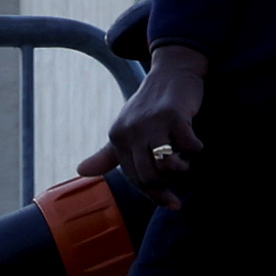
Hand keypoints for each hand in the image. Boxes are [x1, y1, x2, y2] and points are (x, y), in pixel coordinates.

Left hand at [85, 45, 211, 203]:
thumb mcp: (127, 129)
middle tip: (181, 177)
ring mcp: (152, 121)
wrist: (172, 72)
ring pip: (167, 166)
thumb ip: (107, 154)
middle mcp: (131, 129)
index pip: (134, 178)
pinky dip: (196, 148)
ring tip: (186, 158)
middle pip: (150, 177)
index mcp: (117, 136)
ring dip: (183, 168)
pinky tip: (195, 142)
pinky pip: (188, 146)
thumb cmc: (151, 106)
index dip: (154, 194)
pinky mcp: (173, 114)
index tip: (173, 203)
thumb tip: (80, 171)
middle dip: (168, 185)